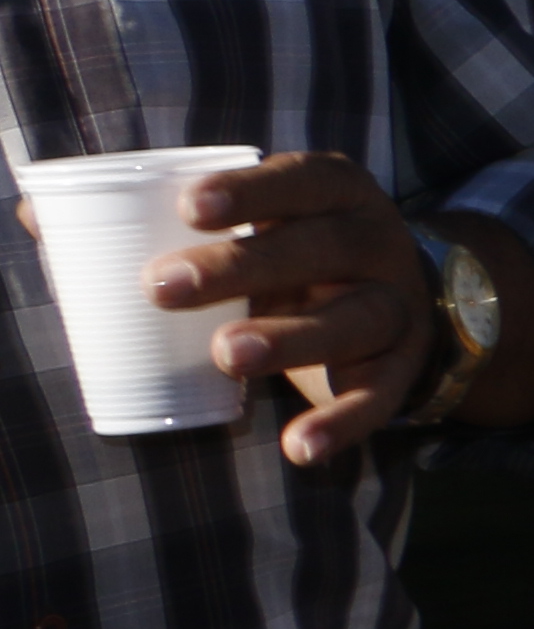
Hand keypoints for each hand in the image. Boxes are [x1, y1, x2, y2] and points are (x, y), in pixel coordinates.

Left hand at [142, 152, 432, 464]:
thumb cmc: (286, 256)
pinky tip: (299, 448)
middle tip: (162, 286)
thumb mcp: (245, 225)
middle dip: (242, 266)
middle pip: (321, 248)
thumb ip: (153, 220)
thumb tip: (34, 218)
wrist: (393, 304)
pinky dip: (343, 423)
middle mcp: (377, 244)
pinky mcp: (401, 369)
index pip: (302, 180)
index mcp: (336, 195)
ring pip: (357, 318)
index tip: (188, 206)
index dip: (251, 190)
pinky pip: (379, 397)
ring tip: (226, 356)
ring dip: (291, 338)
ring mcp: (396, 307)